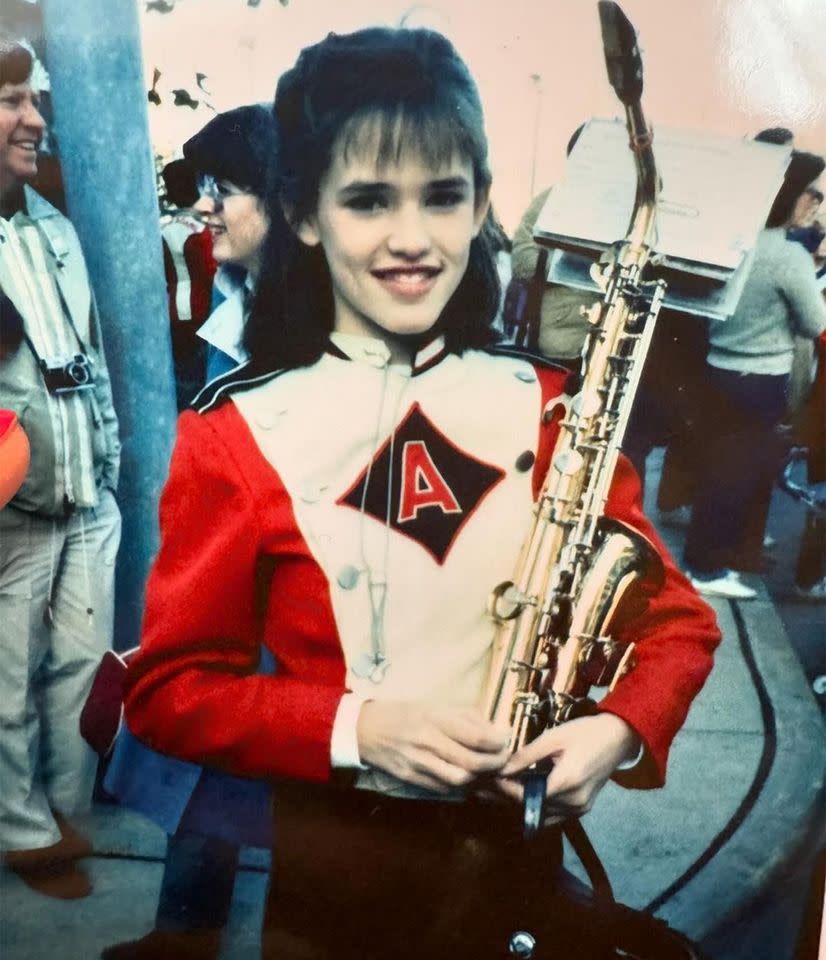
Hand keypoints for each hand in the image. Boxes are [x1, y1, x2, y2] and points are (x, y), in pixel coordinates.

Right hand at [356, 701, 510, 792]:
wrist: (364, 729)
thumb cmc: (404, 714)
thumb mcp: (435, 706)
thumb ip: (467, 718)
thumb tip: (497, 731)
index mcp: (434, 717)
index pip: (476, 735)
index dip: (498, 742)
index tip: (506, 740)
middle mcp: (427, 741)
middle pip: (471, 762)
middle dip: (495, 764)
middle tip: (504, 759)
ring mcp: (418, 763)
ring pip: (460, 780)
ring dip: (481, 778)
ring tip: (489, 770)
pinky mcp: (412, 780)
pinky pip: (445, 789)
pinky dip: (463, 787)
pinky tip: (472, 779)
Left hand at [495, 713, 640, 825]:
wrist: (617, 739)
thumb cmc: (585, 733)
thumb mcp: (554, 738)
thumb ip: (527, 756)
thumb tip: (502, 768)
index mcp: (567, 781)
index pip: (527, 795)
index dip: (505, 789)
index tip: (488, 779)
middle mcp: (574, 802)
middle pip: (532, 807)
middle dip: (508, 797)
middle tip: (488, 786)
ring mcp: (579, 809)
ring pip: (540, 815)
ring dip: (521, 804)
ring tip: (500, 790)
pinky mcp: (581, 809)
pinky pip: (553, 815)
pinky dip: (536, 807)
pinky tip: (522, 793)